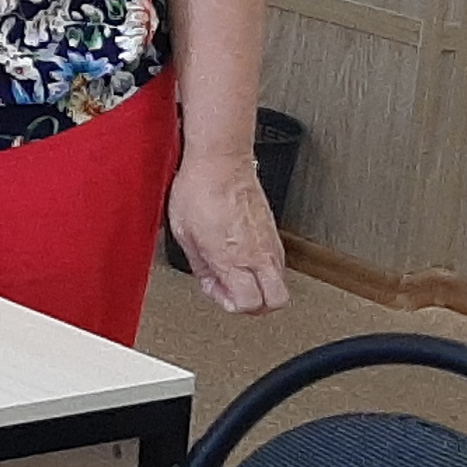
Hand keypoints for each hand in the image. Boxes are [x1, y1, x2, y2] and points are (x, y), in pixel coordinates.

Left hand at [168, 152, 290, 314]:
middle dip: (258, 305)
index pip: (249, 304)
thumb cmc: (198, 189)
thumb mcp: (184, 234)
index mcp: (233, 258)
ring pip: (281, 282)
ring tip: (239, 273)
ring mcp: (269, 241)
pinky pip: (278, 261)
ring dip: (262, 285)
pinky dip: (265, 267)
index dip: (232, 306)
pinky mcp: (274, 229)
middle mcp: (257, 253)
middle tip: (237, 293)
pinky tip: (245, 257)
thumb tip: (211, 281)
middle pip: (277, 300)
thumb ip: (201, 266)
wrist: (220, 161)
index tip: (219, 293)